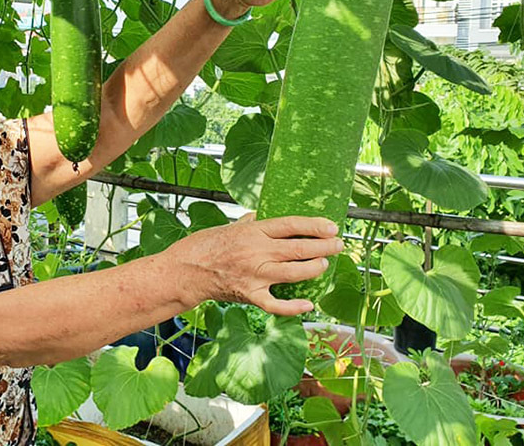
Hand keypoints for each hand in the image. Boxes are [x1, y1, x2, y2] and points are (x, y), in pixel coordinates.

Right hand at [168, 213, 342, 315]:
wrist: (185, 270)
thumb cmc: (205, 245)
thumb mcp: (230, 225)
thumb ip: (251, 222)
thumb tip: (266, 216)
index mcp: (253, 231)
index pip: (291, 225)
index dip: (315, 226)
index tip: (332, 227)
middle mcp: (257, 252)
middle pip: (300, 249)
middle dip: (325, 247)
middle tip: (338, 245)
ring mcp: (255, 275)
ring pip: (295, 274)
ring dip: (315, 269)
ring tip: (324, 264)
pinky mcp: (250, 295)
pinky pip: (277, 305)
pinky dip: (294, 307)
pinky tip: (308, 305)